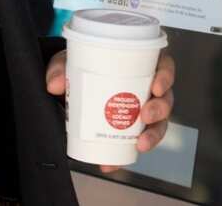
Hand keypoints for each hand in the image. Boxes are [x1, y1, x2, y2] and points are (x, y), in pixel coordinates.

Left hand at [45, 49, 176, 172]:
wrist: (72, 84)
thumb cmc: (82, 65)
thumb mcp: (70, 59)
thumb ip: (60, 67)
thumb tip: (55, 84)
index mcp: (141, 63)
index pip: (164, 65)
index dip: (166, 76)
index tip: (157, 86)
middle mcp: (147, 87)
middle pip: (165, 97)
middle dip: (160, 109)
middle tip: (146, 115)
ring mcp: (141, 109)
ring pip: (158, 123)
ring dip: (153, 135)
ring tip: (140, 143)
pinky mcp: (129, 130)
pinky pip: (134, 142)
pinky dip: (124, 155)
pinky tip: (112, 163)